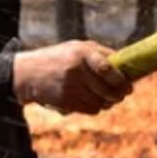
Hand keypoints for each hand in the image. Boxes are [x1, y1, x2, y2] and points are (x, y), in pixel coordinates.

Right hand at [13, 40, 129, 114]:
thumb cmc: (59, 58)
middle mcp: (76, 70)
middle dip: (119, 94)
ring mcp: (70, 87)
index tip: (129, 84)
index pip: (107, 68)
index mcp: (82, 53)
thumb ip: (102, 54)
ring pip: (101, 102)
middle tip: (123, 93)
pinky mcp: (66, 102)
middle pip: (108, 89)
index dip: (121, 79)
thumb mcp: (78, 47)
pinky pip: (91, 109)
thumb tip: (128, 65)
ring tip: (109, 97)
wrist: (28, 74)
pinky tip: (94, 101)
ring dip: (108, 102)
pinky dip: (96, 107)